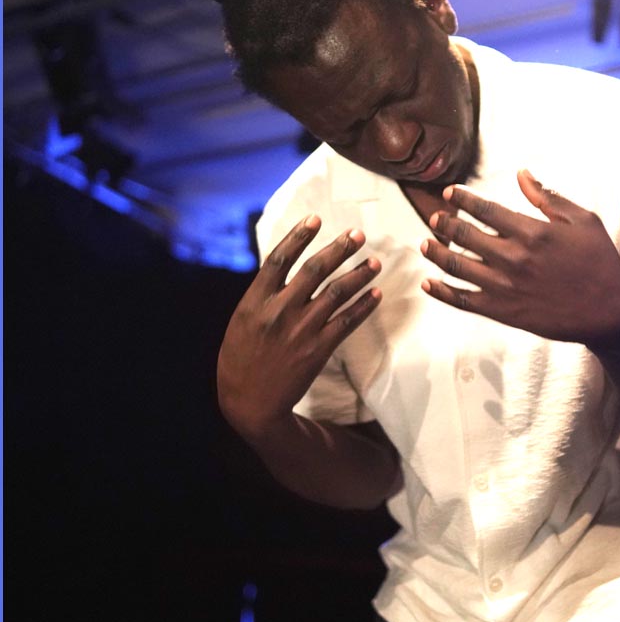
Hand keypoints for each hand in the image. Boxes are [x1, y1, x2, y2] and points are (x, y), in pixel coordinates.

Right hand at [217, 215, 380, 434]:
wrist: (249, 403)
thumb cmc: (241, 358)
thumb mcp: (242, 320)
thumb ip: (263, 294)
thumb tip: (285, 265)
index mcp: (255, 301)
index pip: (279, 258)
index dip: (298, 236)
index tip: (316, 218)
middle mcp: (279, 311)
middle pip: (314, 270)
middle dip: (339, 249)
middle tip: (358, 234)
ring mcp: (301, 330)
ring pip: (337, 293)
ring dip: (359, 275)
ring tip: (376, 262)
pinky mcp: (318, 349)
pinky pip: (347, 322)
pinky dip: (364, 306)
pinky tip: (376, 294)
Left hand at [420, 169, 619, 348]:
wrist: (609, 311)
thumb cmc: (599, 262)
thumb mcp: (582, 220)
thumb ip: (548, 197)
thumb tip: (522, 174)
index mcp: (530, 231)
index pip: (484, 209)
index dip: (462, 199)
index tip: (449, 193)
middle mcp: (512, 257)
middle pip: (464, 235)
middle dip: (445, 224)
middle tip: (435, 218)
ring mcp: (504, 287)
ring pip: (457, 266)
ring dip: (437, 253)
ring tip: (425, 244)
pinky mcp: (502, 312)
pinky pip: (464, 301)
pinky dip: (442, 292)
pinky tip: (429, 283)